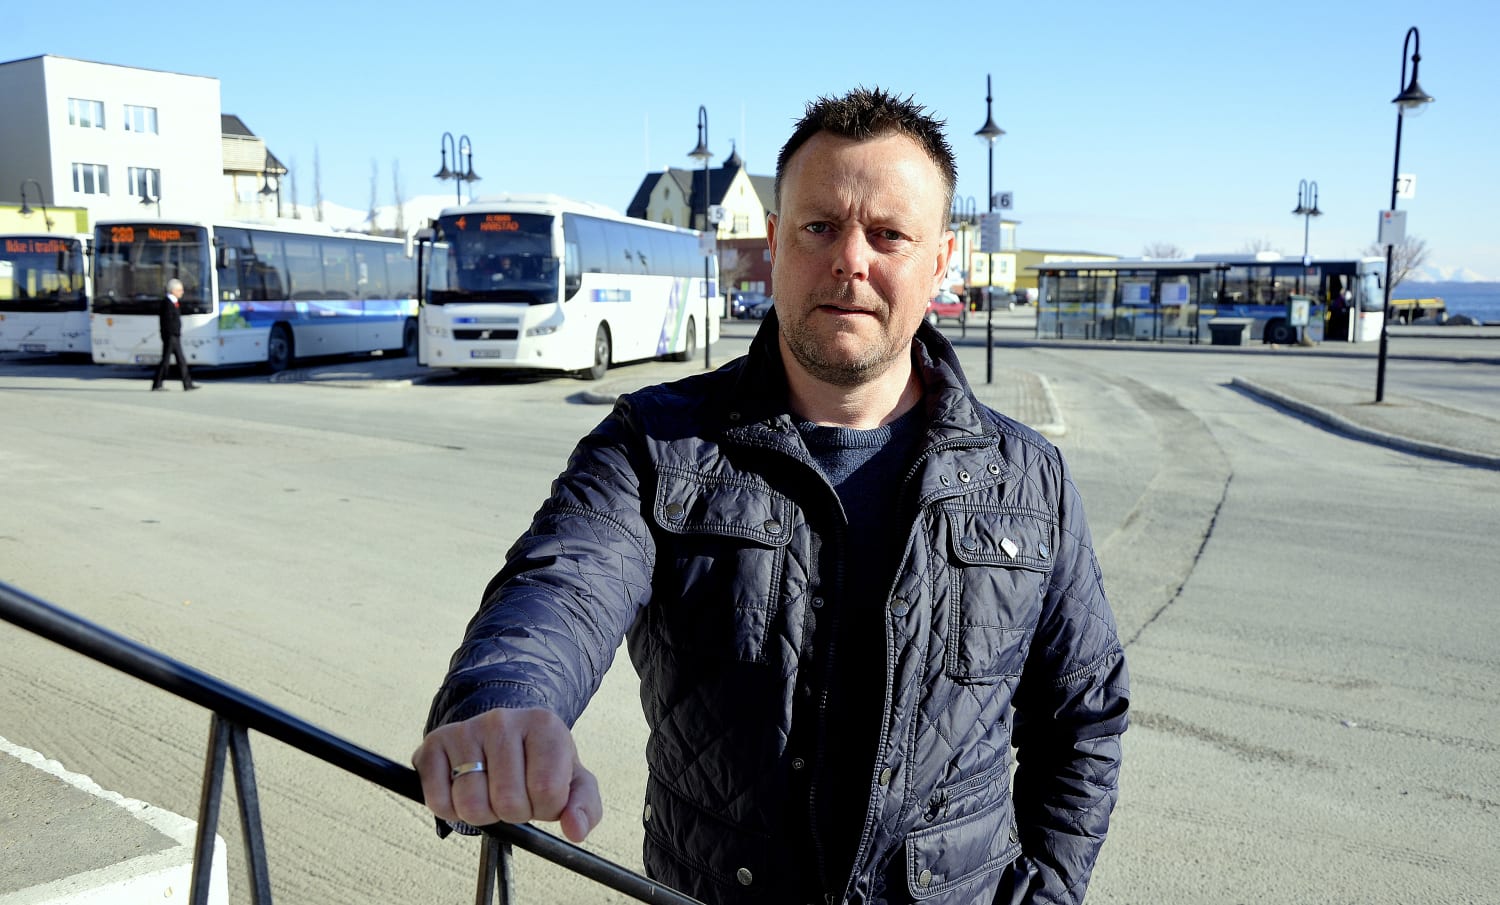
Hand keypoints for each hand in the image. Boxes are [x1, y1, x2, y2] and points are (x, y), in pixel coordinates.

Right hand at [413, 707, 601, 842]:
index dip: (545, 808)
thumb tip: (576, 830)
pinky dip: (451, 810)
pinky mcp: (434, 744)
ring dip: (482, 814)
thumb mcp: (573, 781)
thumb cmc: (541, 764)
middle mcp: (502, 720)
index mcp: (543, 726)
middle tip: (514, 794)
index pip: (546, 791)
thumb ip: (586, 807)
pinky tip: (463, 789)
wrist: (503, 737)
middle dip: (513, 813)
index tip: (543, 794)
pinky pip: (439, 801)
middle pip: (507, 802)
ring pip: (471, 806)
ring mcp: (466, 730)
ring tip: (489, 792)